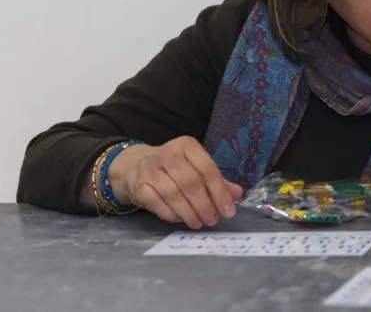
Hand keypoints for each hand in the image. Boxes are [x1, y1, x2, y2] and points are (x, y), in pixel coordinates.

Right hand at [109, 136, 243, 228]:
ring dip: (190, 213)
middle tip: (213, 220)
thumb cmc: (173, 168)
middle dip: (205, 205)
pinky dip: (171, 214)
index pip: (208, 169)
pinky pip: (157, 203)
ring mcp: (150, 169)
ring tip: (199, 223)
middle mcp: (168, 154)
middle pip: (191, 183)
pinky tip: (180, 219)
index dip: (220, 192)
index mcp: (187, 146)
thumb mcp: (195, 167)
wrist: (133, 166)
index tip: (229, 211)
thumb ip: (216, 180)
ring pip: (174, 194)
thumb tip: (237, 194)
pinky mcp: (138, 185)